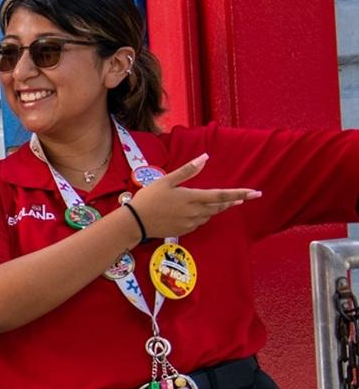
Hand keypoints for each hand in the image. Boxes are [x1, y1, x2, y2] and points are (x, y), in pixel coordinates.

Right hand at [128, 155, 259, 236]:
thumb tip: (204, 157)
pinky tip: (194, 212)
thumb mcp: (166, 180)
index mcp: (193, 197)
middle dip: (231, 202)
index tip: (255, 193)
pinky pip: (199, 222)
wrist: (134, 223)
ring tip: (214, 203)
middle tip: (241, 198)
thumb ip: (187, 170)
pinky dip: (202, 215)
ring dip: (215, 208)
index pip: (222, 195)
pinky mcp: (184, 231)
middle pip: (219, 207)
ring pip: (209, 215)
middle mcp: (195, 212)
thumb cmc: (148, 198)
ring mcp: (190, 223)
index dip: (240, 193)